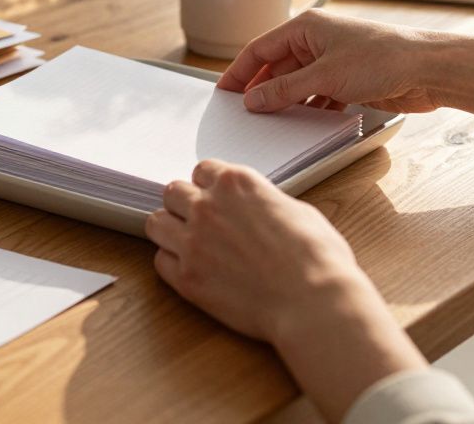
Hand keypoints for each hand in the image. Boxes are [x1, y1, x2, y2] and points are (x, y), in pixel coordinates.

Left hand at [146, 160, 427, 421]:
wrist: (313, 302)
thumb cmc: (318, 258)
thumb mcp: (296, 210)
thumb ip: (262, 203)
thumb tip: (255, 209)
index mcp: (236, 183)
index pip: (202, 170)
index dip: (210, 186)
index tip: (215, 198)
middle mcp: (207, 207)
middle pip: (173, 192)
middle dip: (184, 204)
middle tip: (200, 221)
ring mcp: (192, 242)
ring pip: (156, 223)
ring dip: (170, 230)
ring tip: (188, 243)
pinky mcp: (186, 278)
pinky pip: (160, 261)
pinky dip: (172, 264)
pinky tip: (192, 270)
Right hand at [218, 10, 444, 113]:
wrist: (430, 70)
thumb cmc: (383, 58)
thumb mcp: (324, 76)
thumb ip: (284, 89)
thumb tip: (254, 100)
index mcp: (306, 27)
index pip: (260, 49)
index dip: (240, 71)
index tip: (224, 92)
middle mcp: (317, 41)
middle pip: (277, 67)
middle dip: (262, 90)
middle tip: (245, 113)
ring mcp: (333, 61)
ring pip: (297, 84)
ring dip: (286, 101)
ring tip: (270, 121)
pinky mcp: (349, 80)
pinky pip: (318, 95)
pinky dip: (309, 108)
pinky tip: (302, 122)